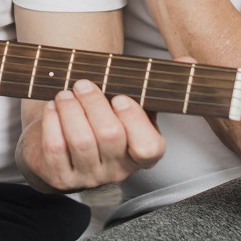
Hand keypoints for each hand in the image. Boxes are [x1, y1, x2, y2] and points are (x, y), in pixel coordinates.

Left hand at [18, 79, 164, 192]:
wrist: (61, 143)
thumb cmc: (102, 119)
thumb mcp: (132, 104)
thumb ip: (158, 84)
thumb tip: (188, 62)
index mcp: (143, 154)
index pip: (149, 148)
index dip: (134, 120)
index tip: (121, 97)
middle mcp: (118, 171)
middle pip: (109, 136)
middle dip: (93, 102)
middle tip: (83, 83)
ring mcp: (89, 178)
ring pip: (81, 141)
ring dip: (70, 108)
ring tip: (66, 93)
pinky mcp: (60, 178)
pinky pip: (55, 148)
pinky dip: (52, 121)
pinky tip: (53, 108)